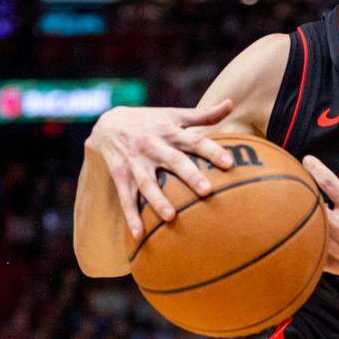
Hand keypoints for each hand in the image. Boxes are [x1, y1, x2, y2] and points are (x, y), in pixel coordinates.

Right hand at [85, 100, 234, 237]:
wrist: (107, 124)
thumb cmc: (150, 121)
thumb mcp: (174, 114)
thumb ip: (204, 114)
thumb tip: (230, 103)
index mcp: (170, 132)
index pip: (194, 140)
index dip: (212, 151)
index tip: (229, 163)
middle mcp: (153, 147)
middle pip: (173, 161)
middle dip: (190, 175)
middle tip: (207, 191)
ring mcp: (136, 163)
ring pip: (147, 183)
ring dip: (158, 200)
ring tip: (171, 217)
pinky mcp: (121, 176)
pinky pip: (126, 198)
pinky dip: (131, 217)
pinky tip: (139, 235)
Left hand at [302, 156, 338, 291]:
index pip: (328, 183)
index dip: (315, 168)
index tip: (306, 160)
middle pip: (313, 204)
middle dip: (308, 193)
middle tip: (307, 190)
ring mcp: (336, 248)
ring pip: (311, 227)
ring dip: (310, 217)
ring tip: (312, 212)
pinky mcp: (334, 264)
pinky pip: (313, 251)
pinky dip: (311, 241)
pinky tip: (314, 235)